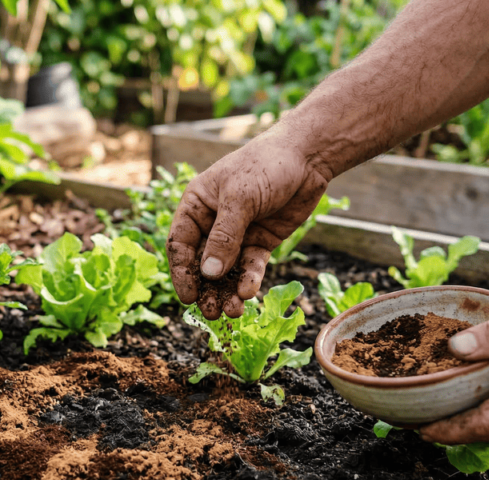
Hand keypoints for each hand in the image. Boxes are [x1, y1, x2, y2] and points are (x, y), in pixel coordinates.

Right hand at [166, 133, 330, 319]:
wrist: (308, 158)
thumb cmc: (265, 165)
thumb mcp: (240, 199)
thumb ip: (224, 237)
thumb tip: (209, 273)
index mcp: (196, 206)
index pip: (180, 244)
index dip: (182, 272)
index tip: (188, 297)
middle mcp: (212, 223)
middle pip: (202, 263)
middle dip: (206, 289)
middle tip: (211, 313)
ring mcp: (238, 234)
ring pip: (227, 270)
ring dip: (227, 291)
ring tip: (232, 312)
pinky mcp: (260, 242)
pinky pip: (250, 266)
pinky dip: (249, 280)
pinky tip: (249, 292)